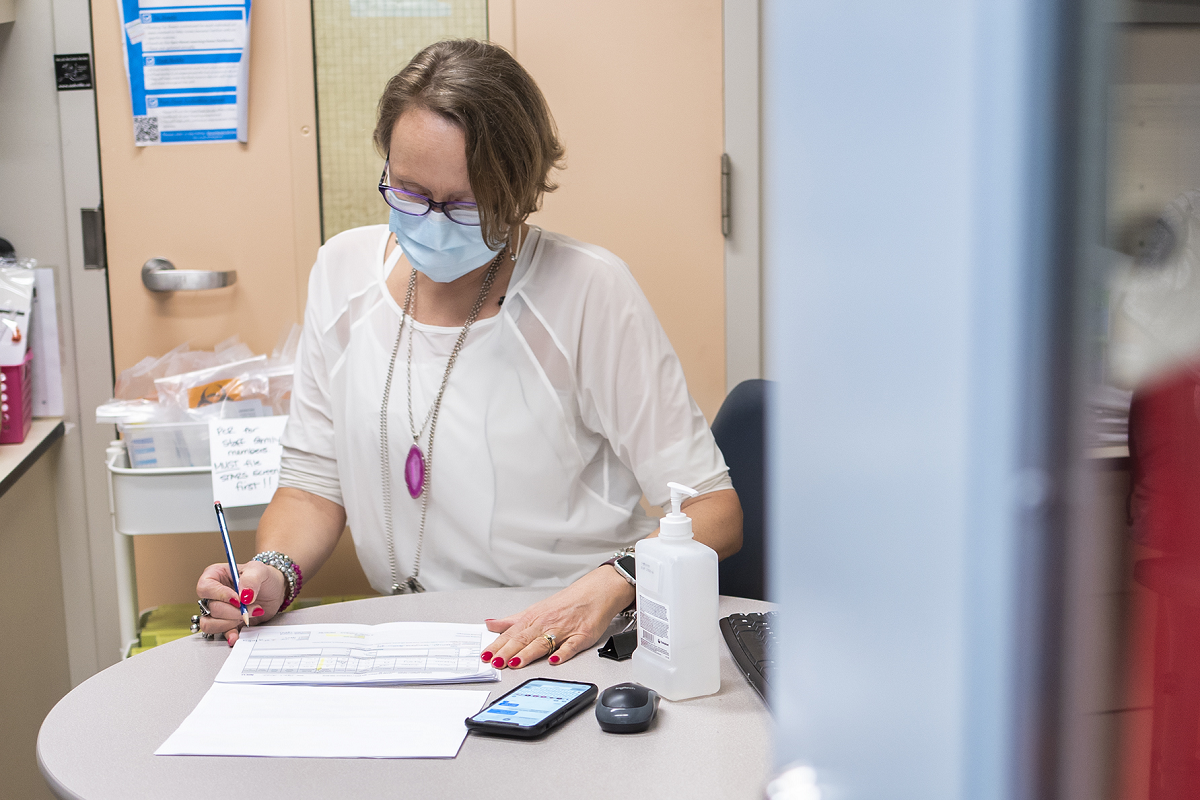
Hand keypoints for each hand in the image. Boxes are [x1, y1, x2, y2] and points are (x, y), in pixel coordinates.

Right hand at [195, 560, 286, 645]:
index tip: (238, 599)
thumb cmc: (264, 577)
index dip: (220, 595)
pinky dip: (229, 635)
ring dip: (231, 622)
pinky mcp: (226, 624)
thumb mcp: (260, 570)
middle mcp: (212, 594)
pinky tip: (238, 634)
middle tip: (252, 606)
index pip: (205, 587)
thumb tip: (243, 595)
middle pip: (211, 608)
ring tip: (247, 615)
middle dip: (234, 610)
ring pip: (210, 624)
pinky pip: (219, 634)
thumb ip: (251, 579)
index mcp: (214, 575)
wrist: (275, 592)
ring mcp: (217, 611)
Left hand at [482, 567, 633, 668]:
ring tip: (515, 663)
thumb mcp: (535, 609)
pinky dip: (563, 653)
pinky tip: (554, 660)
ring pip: (543, 643)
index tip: (486, 655)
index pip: (512, 634)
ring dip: (528, 653)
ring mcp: (564, 630)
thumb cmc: (566, 603)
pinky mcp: (582, 635)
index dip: (498, 645)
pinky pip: (572, 646)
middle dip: (508, 651)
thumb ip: (512, 620)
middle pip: (524, 639)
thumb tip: (490, 624)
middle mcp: (546, 623)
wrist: (595, 592)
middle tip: (495, 662)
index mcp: (534, 618)